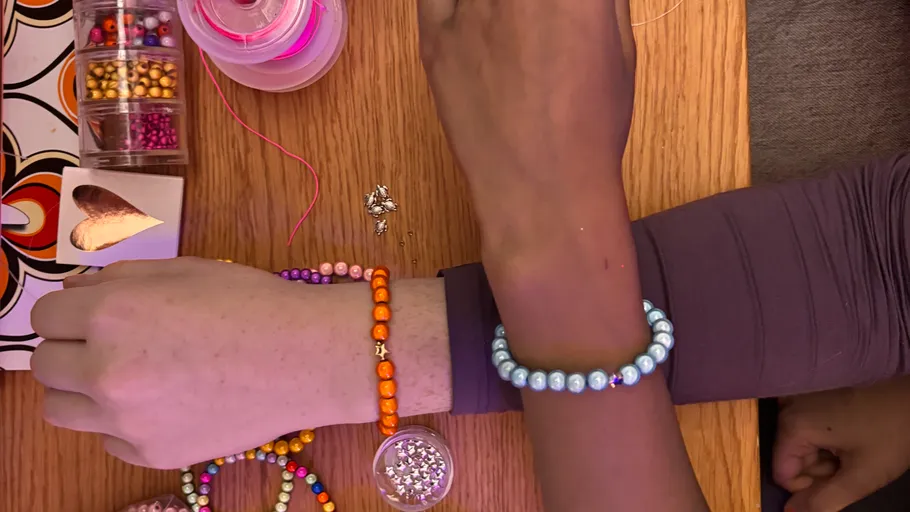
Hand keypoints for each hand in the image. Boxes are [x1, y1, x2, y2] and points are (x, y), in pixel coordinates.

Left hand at [29, 257, 372, 468]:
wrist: (306, 358)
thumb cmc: (253, 304)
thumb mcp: (184, 270)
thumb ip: (119, 277)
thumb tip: (76, 291)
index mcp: (111, 314)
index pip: (45, 315)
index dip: (70, 311)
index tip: (91, 314)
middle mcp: (105, 371)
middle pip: (45, 365)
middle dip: (71, 349)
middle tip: (111, 345)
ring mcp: (126, 420)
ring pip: (61, 410)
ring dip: (82, 390)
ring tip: (128, 377)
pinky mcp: (150, 453)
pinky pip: (108, 439)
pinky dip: (123, 423)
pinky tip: (164, 402)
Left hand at [417, 0, 636, 247]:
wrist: (542, 189)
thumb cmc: (593, 125)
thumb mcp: (619, 45)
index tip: (557, 4)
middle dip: (527, 1)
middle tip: (530, 15)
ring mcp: (471, 6)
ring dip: (494, 5)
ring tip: (504, 23)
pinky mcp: (434, 35)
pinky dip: (454, 0)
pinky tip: (472, 13)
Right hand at [773, 378, 909, 511]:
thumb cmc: (890, 433)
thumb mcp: (861, 476)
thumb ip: (823, 501)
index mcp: (793, 426)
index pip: (782, 474)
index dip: (810, 486)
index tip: (840, 477)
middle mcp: (787, 407)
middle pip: (790, 457)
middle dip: (819, 468)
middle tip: (852, 461)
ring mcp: (798, 396)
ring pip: (799, 442)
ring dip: (824, 453)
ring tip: (854, 445)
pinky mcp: (810, 391)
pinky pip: (806, 425)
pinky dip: (825, 436)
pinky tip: (849, 432)